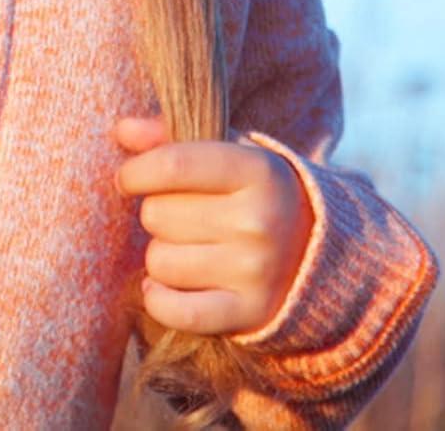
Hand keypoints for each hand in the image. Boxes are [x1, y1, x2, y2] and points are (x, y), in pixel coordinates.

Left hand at [114, 114, 315, 335]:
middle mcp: (259, 222)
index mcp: (256, 170)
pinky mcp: (251, 313)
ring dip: (161, 254)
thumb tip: (123, 131)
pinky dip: (160, 300)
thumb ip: (170, 136)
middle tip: (181, 216)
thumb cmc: (254, 191)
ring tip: (188, 247)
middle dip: (156, 213)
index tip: (130, 178)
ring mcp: (257, 271)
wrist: (320, 250)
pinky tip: (166, 286)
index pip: (172, 164)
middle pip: (157, 214)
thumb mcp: (227, 150)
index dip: (136, 171)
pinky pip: (177, 312)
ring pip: (159, 261)